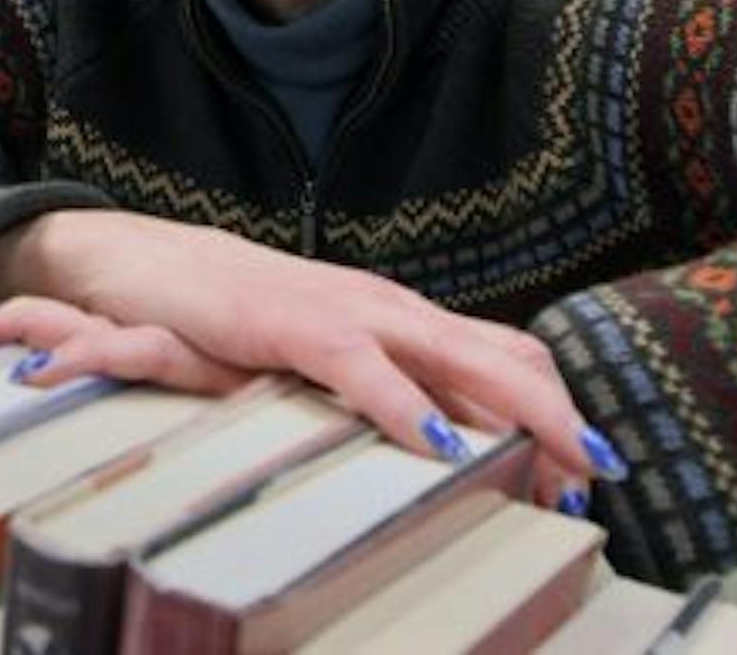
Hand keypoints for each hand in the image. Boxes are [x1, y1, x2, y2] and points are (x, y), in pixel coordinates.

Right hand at [0, 209, 618, 508]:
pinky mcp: (289, 323)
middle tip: (599, 475)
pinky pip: (363, 367)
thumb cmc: (226, 317)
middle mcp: (386, 307)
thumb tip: (436, 446)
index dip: (554, 412)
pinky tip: (440, 444)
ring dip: (519, 413)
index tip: (583, 472)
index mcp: (396, 318)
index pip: (503, 357)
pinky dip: (408, 407)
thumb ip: (370, 392)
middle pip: (504, 355)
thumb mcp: (311, 362)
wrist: (137, 263)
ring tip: (560, 464)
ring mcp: (341, 309)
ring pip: (457, 356)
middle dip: (560, 418)